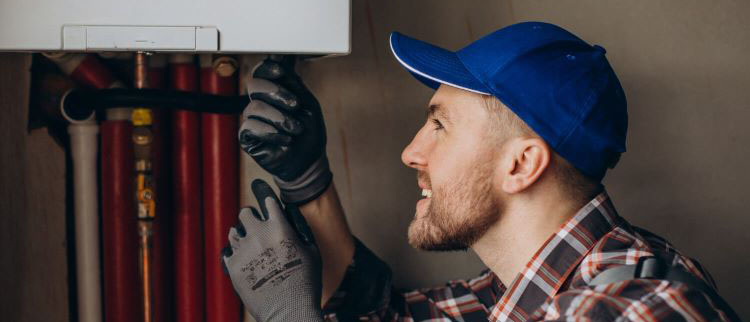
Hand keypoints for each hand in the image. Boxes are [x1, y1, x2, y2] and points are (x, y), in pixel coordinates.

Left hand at [222, 179, 322, 321]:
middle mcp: (258, 233)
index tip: (258, 185)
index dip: (262, 190)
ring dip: (242, 235)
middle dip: (251, 218)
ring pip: (234, 231)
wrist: (288, 311)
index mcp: (280, 226)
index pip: (266, 198)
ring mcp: (243, 249)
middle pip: (245, 212)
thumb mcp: (312, 251)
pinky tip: (244, 260)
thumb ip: (299, 228)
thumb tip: (288, 212)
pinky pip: (228, 251)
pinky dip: (235, 254)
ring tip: (251, 247)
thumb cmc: (306, 282)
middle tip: (258, 227)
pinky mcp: (232, 266)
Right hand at [239, 55, 331, 203]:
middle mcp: (261, 102)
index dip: (268, 68)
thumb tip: (279, 60)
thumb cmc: (309, 133)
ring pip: (254, 107)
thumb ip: (294, 84)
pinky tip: (285, 139)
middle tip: (295, 105)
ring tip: (295, 129)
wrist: (308, 162)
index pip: (262, 71)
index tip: (281, 72)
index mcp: (275, 91)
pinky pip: (250, 127)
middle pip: (253, 84)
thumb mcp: (308, 105)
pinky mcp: (248, 137)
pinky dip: (270, 132)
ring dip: (279, 117)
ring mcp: (253, 119)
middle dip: (276, 92)